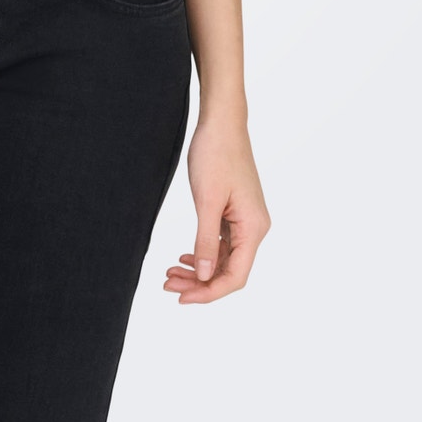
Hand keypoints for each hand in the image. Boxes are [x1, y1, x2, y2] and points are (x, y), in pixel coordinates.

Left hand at [163, 114, 270, 303]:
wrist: (221, 122)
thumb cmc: (216, 155)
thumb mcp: (207, 201)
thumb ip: (205, 241)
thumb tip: (204, 277)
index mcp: (254, 228)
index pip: (235, 276)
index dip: (209, 292)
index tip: (182, 298)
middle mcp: (254, 228)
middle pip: (229, 271)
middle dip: (199, 283)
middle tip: (168, 285)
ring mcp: (245, 220)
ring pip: (223, 258)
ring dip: (198, 269)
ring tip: (170, 273)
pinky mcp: (235, 212)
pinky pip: (221, 243)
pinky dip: (202, 252)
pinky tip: (184, 257)